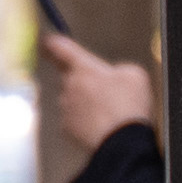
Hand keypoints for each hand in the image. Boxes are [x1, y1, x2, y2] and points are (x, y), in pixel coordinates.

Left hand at [45, 37, 158, 156]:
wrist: (121, 141)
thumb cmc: (128, 106)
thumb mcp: (135, 75)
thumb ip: (119, 69)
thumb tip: (114, 75)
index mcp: (83, 67)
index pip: (61, 48)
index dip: (53, 43)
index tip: (47, 40)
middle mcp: (69, 85)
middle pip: (71, 77)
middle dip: (85, 82)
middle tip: (108, 92)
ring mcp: (66, 108)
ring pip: (73, 100)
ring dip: (87, 103)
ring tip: (110, 113)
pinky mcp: (66, 128)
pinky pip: (74, 120)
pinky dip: (86, 122)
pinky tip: (103, 126)